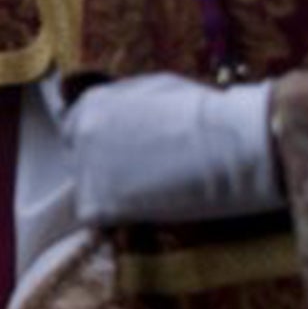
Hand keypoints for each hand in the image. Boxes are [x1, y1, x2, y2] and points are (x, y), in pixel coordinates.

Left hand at [64, 74, 280, 225]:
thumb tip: (117, 116)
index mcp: (94, 103)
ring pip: (88, 192)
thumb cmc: (206, 113)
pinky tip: (148, 210)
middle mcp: (81, 133)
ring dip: (112, 197)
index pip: (76, 132)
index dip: (99, 148)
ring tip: (152, 194)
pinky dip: (118, 220)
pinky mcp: (97, 204)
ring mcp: (86, 168)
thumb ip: (125, 103)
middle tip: (140, 181)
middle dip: (103, 172)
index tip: (120, 159)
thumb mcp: (157, 89)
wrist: (231, 144)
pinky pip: (98, 219)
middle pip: (79, 162)